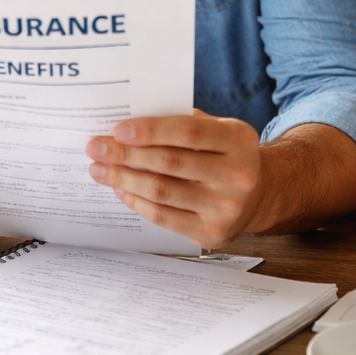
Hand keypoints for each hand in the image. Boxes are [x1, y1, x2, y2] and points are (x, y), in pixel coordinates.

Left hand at [86, 110, 263, 248]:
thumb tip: (131, 125)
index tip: (118, 130)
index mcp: (238, 139)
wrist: (259, 195)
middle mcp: (237, 174)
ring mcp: (226, 207)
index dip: (150, 130)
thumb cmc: (226, 154)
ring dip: (123, 178)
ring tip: (99, 169)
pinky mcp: (212, 232)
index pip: (188, 131)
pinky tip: (120, 189)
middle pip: (170, 162)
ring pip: (162, 190)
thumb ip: (184, 122)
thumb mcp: (218, 129)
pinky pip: (164, 216)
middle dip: (125, 154)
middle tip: (96, 148)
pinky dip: (137, 202)